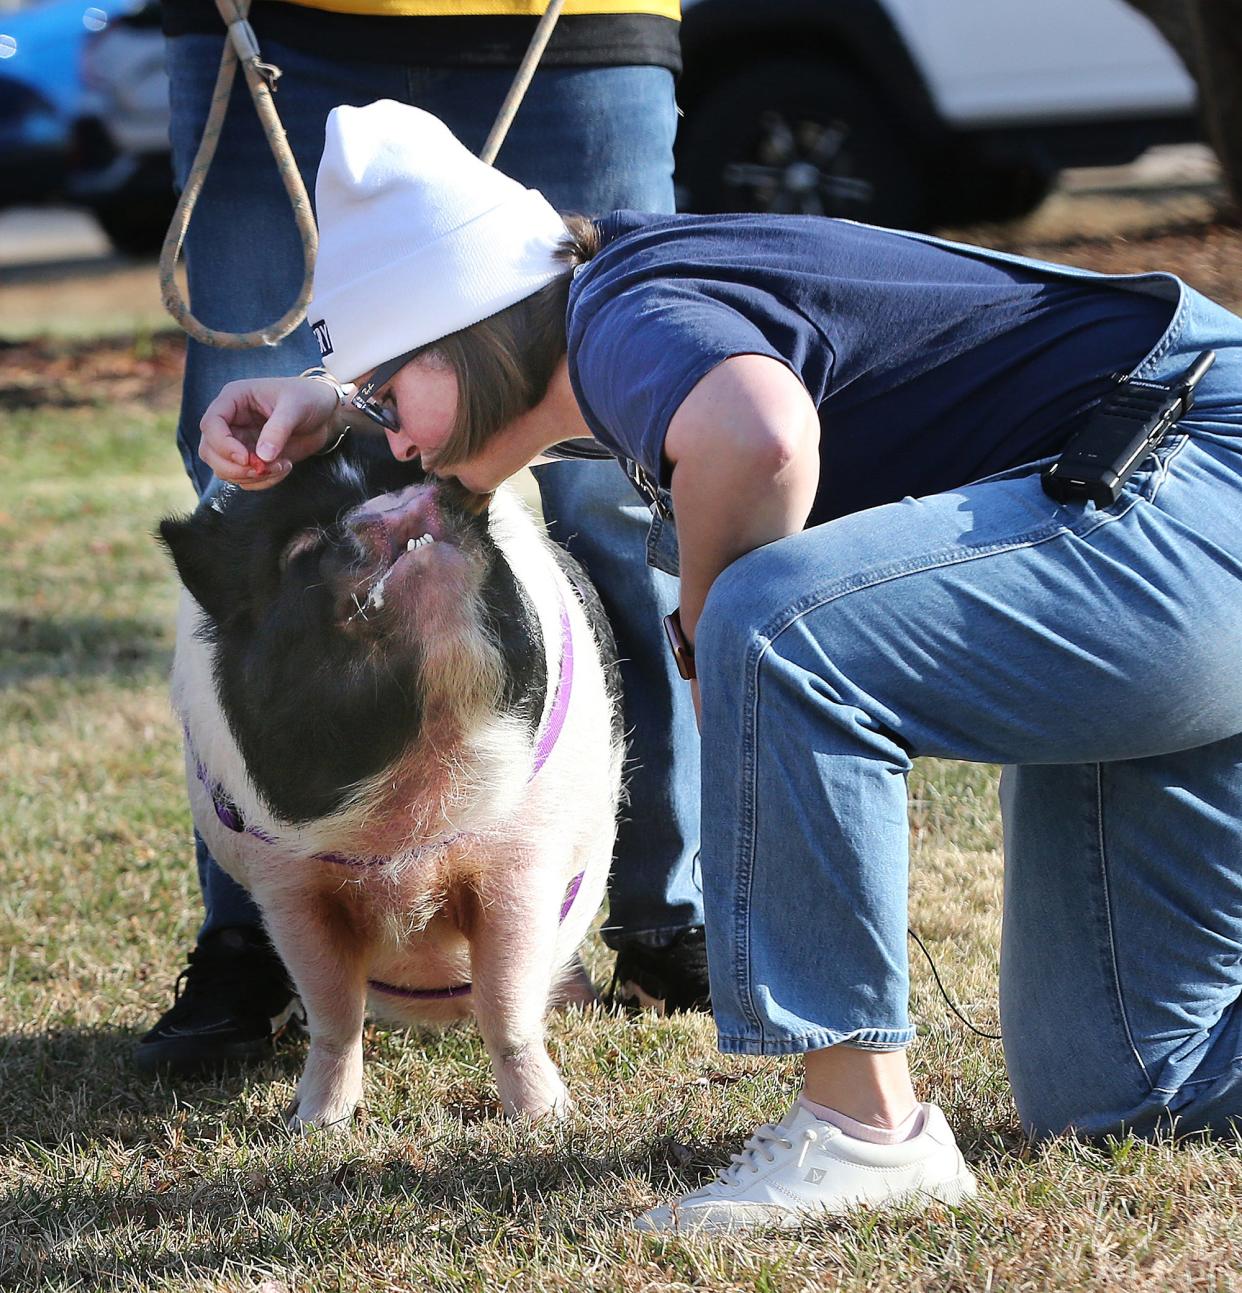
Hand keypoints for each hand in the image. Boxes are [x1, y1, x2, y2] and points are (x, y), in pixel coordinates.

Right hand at [199, 377, 339, 490]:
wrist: (326, 413)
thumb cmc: (309, 398)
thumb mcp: (295, 407)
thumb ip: (278, 430)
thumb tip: (262, 457)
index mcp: (233, 399)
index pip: (211, 425)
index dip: (224, 445)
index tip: (248, 459)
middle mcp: (231, 421)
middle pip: (210, 451)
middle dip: (234, 467)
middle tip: (263, 469)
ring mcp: (239, 441)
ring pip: (224, 469)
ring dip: (251, 476)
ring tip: (282, 465)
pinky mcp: (252, 458)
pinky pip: (244, 478)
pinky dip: (262, 481)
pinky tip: (284, 468)